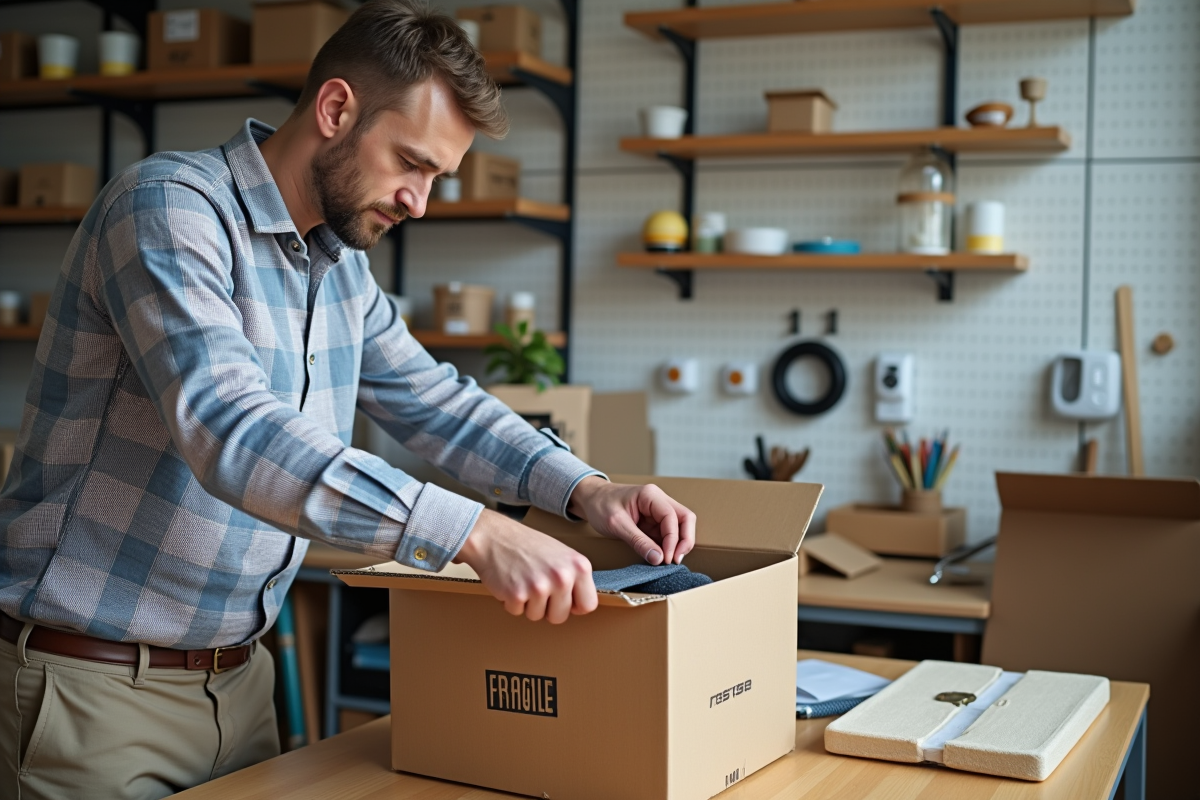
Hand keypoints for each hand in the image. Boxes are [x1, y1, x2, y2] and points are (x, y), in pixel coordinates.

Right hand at [454, 508, 597, 622]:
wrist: (493, 536)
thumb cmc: (527, 545)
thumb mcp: (562, 555)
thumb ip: (574, 578)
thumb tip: (582, 606)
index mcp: (579, 566)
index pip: (588, 605)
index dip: (573, 605)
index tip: (562, 598)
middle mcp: (562, 576)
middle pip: (561, 616)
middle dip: (547, 608)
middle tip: (536, 587)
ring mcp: (540, 586)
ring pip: (537, 617)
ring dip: (527, 604)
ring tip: (522, 580)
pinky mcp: (517, 594)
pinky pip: (517, 612)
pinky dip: (511, 602)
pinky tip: (510, 581)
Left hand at [568, 477, 696, 565]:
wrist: (590, 499)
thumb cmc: (600, 505)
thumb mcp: (616, 524)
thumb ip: (638, 541)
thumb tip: (658, 559)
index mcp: (651, 495)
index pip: (672, 516)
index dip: (673, 539)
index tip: (667, 558)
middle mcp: (659, 501)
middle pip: (685, 519)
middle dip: (684, 541)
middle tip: (675, 561)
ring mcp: (657, 511)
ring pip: (679, 527)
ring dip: (677, 545)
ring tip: (668, 562)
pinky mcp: (653, 522)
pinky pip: (667, 534)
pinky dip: (668, 547)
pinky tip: (662, 558)